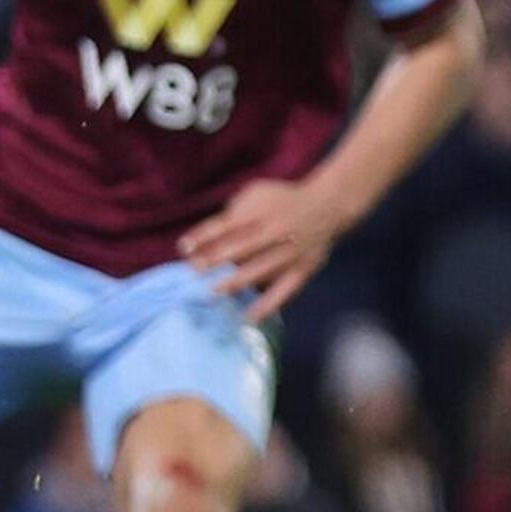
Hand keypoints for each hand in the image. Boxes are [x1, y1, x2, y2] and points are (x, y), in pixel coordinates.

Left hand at [180, 174, 353, 319]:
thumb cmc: (281, 201)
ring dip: (235, 282)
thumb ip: (233, 212)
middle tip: (193, 272)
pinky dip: (267, 306)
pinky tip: (248, 318)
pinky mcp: (302, 271)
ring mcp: (290, 253)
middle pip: (241, 247)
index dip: (203, 236)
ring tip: (213, 294)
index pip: (227, 224)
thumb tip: (205, 239)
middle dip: (214, 260)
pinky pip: (284, 291)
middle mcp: (275, 231)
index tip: (184, 248)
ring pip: (260, 270)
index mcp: (260, 211)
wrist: (327, 207)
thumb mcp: (256, 193)